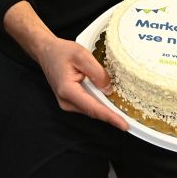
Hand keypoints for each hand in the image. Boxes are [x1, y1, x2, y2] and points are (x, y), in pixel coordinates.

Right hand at [2, 1, 127, 130]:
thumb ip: (97, 72)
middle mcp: (66, 101)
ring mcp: (67, 103)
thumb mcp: (82, 55)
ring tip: (120, 108)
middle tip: (130, 118)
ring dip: (105, 108)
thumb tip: (108, 89)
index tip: (124, 125)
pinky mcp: (70, 101)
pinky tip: (107, 99)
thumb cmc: (61, 52)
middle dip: (111, 114)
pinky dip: (99, 103)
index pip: (93, 107)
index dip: (110, 117)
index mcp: (67, 90)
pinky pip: (88, 105)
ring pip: (91, 109)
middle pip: (93, 111)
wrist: (46, 52)